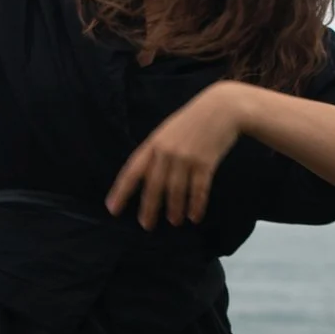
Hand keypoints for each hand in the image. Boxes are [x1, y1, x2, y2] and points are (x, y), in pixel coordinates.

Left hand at [106, 81, 249, 228]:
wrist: (222, 107)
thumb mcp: (167, 131)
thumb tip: (146, 177)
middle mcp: (167, 152)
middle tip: (146, 225)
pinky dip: (196, 205)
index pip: (132, 171)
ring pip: (176, 191)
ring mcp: (186, 158)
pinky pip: (198, 190)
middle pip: (154, 185)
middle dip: (149, 208)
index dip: (121, 191)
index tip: (113, 209)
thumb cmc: (192, 120)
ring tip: (174, 222)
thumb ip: (156, 151)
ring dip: (174, 209)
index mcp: (153, 144)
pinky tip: (194, 216)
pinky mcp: (205, 163)